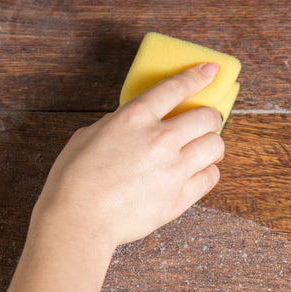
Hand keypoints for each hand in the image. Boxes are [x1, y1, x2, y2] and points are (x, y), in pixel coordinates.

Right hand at [32, 62, 225, 248]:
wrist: (79, 220)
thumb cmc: (74, 180)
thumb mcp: (89, 135)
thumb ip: (118, 124)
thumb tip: (133, 124)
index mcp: (134, 118)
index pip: (176, 87)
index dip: (198, 76)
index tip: (210, 71)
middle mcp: (160, 139)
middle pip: (207, 117)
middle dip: (208, 117)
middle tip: (203, 124)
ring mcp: (173, 170)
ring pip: (216, 146)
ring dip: (211, 145)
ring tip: (202, 150)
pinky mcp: (179, 198)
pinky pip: (210, 177)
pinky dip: (207, 172)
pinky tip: (197, 173)